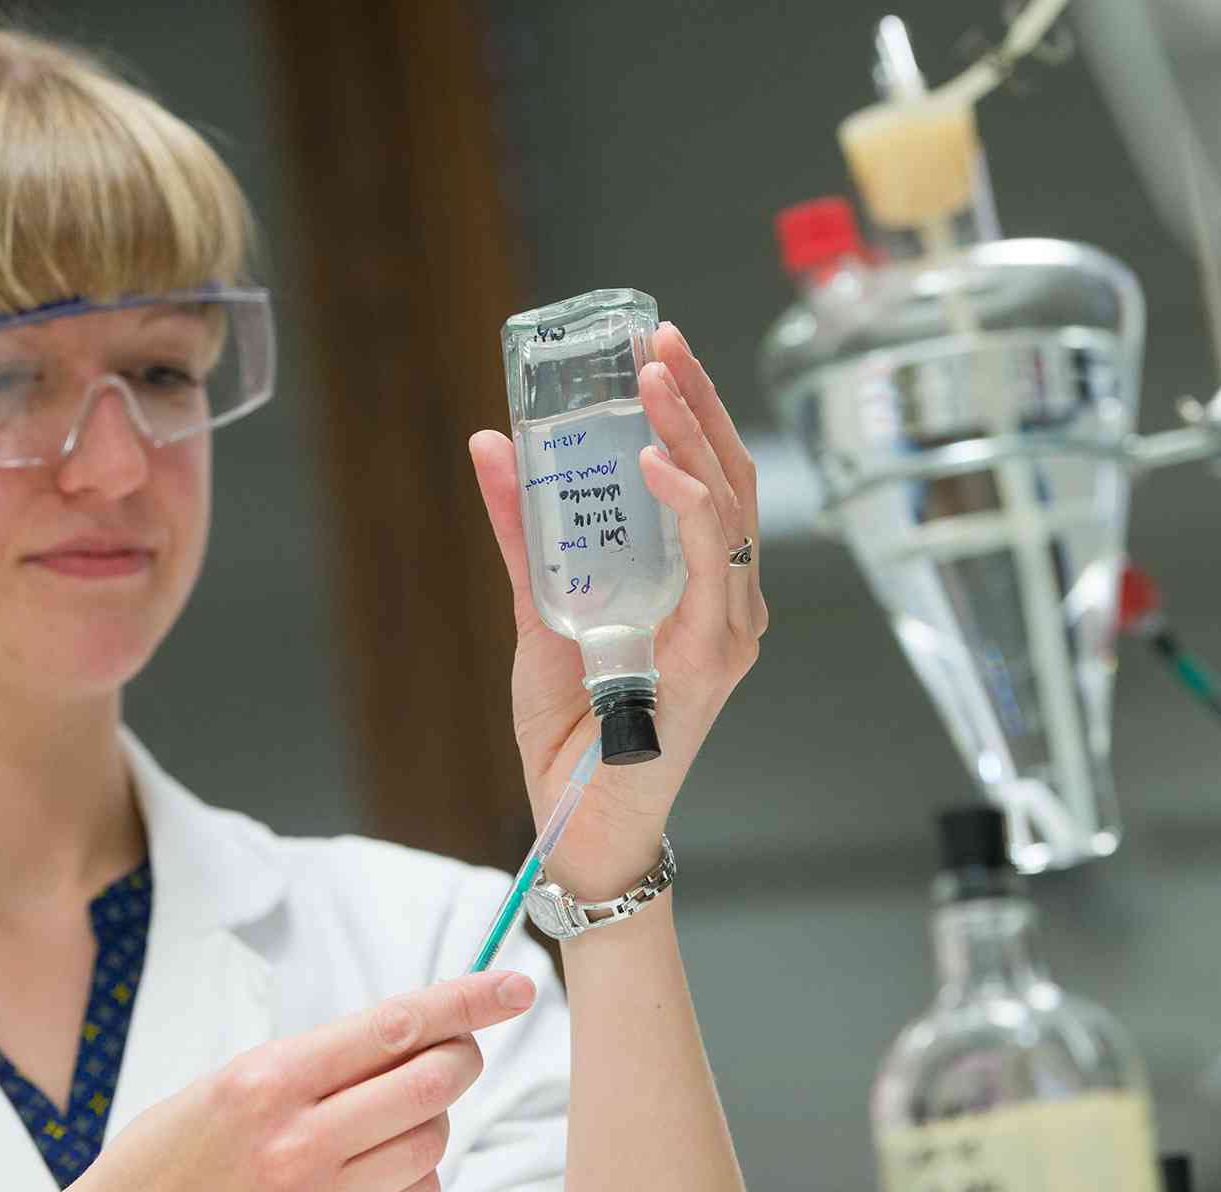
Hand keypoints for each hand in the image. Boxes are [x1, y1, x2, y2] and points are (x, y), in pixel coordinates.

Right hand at [65, 971, 536, 1191]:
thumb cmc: (169, 1159)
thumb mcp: (228, 1087)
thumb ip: (315, 1062)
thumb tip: (406, 1034)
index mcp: (269, 1080)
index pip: (396, 1024)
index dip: (468, 1000)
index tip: (515, 985)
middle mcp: (299, 1140)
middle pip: (432, 1083)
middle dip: (460, 1059)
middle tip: (452, 1053)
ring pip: (432, 1143)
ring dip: (432, 1122)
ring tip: (387, 1120)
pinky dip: (415, 1180)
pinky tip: (374, 1172)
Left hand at [468, 323, 766, 896]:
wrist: (577, 823)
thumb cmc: (570, 729)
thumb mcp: (537, 610)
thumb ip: (522, 532)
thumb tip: (491, 444)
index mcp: (697, 587)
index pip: (711, 477)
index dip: (692, 408)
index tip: (657, 346)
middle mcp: (727, 604)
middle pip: (729, 478)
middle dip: (697, 401)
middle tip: (661, 339)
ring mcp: (728, 631)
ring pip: (727, 508)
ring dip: (692, 435)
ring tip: (656, 377)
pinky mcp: (711, 660)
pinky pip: (709, 567)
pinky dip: (687, 508)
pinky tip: (656, 464)